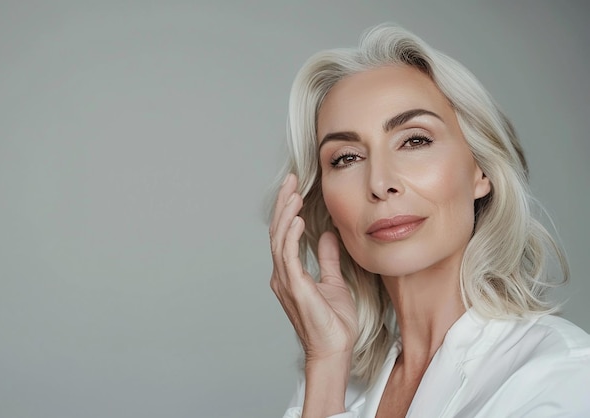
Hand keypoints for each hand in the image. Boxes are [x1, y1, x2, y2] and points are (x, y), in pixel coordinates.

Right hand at [269, 174, 357, 362]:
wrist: (334, 351)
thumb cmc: (334, 323)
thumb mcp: (334, 282)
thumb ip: (327, 259)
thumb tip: (328, 235)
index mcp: (290, 274)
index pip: (285, 235)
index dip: (288, 211)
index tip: (295, 189)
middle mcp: (282, 275)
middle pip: (278, 232)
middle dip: (283, 204)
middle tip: (291, 180)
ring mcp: (285, 281)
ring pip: (279, 240)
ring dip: (286, 214)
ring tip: (294, 193)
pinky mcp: (294, 287)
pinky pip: (288, 256)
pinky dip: (291, 235)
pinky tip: (298, 219)